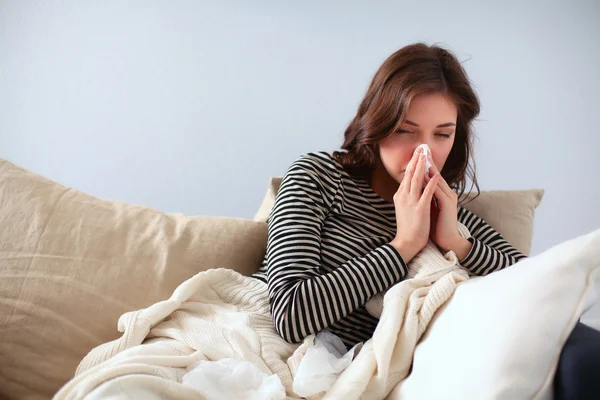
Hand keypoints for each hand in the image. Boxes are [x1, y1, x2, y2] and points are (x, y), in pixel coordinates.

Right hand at [390, 147, 440, 261]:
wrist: (407, 242)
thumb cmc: (407, 227)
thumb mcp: (403, 208)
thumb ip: (406, 196)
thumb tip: (409, 186)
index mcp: (400, 196)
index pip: (406, 176)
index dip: (412, 163)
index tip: (417, 153)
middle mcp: (404, 197)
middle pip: (410, 174)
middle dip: (416, 160)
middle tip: (421, 148)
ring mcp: (411, 202)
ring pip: (416, 180)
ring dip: (422, 167)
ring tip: (426, 155)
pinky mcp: (420, 209)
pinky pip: (426, 193)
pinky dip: (431, 183)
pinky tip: (435, 175)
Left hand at [423, 154, 461, 252]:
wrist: (447, 241)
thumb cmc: (436, 225)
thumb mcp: (429, 207)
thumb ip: (425, 196)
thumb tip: (415, 187)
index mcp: (442, 193)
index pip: (432, 176)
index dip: (424, 164)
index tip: (416, 154)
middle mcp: (447, 193)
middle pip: (435, 174)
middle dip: (427, 161)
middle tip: (420, 149)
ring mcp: (449, 198)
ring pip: (437, 180)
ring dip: (429, 169)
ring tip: (422, 158)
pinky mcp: (448, 205)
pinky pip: (438, 192)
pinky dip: (431, 184)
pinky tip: (425, 177)